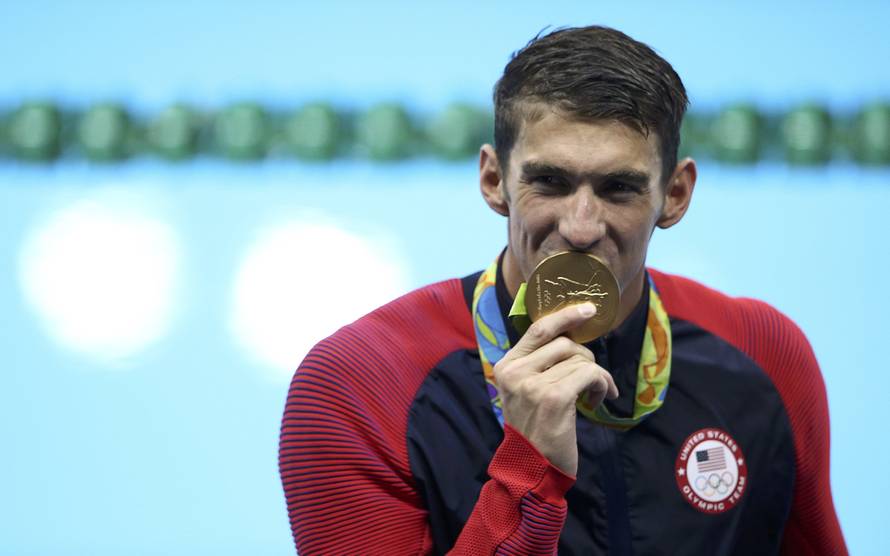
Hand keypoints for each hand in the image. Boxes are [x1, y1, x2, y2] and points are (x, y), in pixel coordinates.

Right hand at [493, 303, 618, 475]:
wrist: (531, 469)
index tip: (588, 310)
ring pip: (580, 359)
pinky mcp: (554, 397)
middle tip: (592, 379)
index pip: (537, 329)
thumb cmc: (535, 430)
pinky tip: (599, 400)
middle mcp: (515, 372)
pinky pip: (589, 373)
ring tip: (594, 395)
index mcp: (506, 366)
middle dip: (586, 357)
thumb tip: (571, 337)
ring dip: (597, 376)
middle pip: (564, 343)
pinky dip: (601, 383)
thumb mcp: (526, 392)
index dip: (565, 315)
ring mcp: (533, 384)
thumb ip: (539, 364)